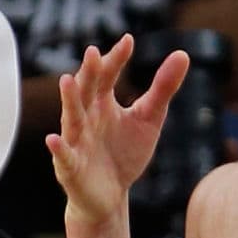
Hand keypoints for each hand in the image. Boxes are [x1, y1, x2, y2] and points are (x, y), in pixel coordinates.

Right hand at [45, 37, 189, 225]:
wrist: (110, 196)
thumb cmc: (124, 154)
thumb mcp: (149, 119)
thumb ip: (162, 89)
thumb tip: (183, 54)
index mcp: (103, 103)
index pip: (107, 75)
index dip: (116, 59)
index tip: (128, 41)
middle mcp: (86, 117)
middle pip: (87, 91)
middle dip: (89, 73)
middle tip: (94, 53)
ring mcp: (76, 141)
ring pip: (71, 118)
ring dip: (69, 101)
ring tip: (67, 81)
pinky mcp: (70, 167)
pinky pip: (63, 156)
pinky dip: (59, 148)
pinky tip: (54, 140)